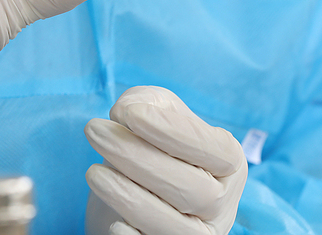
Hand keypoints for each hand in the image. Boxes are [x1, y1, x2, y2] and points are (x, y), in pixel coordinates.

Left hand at [85, 87, 246, 234]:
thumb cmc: (150, 150)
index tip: (128, 113)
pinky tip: (115, 223)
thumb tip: (127, 110)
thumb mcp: (153, 115)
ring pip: (174, 225)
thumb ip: (146, 101)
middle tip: (94, 131)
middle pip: (193, 188)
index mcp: (228, 163)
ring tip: (93, 172)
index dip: (172, 131)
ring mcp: (198, 234)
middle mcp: (222, 204)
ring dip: (129, 196)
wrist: (131, 197)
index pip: (214, 149)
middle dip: (137, 157)